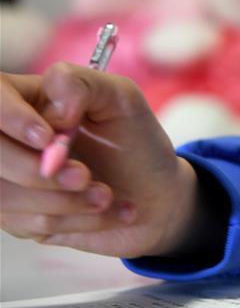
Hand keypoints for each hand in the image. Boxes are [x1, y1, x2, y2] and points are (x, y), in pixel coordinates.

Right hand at [0, 63, 201, 258]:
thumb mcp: (122, 99)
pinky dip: (74, 219)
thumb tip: (52, 111)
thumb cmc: (136, 140)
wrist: (155, 196)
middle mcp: (10, 137)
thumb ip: (83, 85)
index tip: (48, 138)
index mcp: (27, 98)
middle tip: (85, 176)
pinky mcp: (15, 215)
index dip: (10, 117)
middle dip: (37, 173)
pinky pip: (25, 222)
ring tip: (106, 195)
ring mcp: (8, 177)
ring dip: (63, 200)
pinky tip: (103, 209)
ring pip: (5, 194)